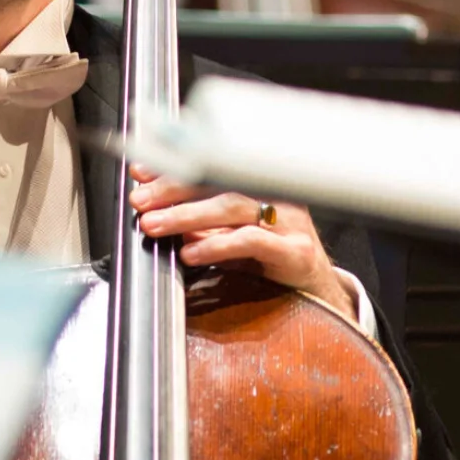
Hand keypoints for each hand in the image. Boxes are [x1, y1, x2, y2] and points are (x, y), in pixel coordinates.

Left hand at [129, 165, 357, 322]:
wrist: (318, 293)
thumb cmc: (271, 260)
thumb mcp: (230, 236)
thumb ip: (199, 224)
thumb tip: (157, 210)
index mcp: (260, 183)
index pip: (212, 166)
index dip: (175, 167)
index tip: (141, 173)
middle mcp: (276, 195)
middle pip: (219, 181)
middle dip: (172, 189)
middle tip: (140, 201)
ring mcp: (289, 221)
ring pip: (231, 206)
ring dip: (186, 215)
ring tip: (155, 225)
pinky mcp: (296, 250)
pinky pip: (250, 241)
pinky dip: (215, 245)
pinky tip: (190, 252)